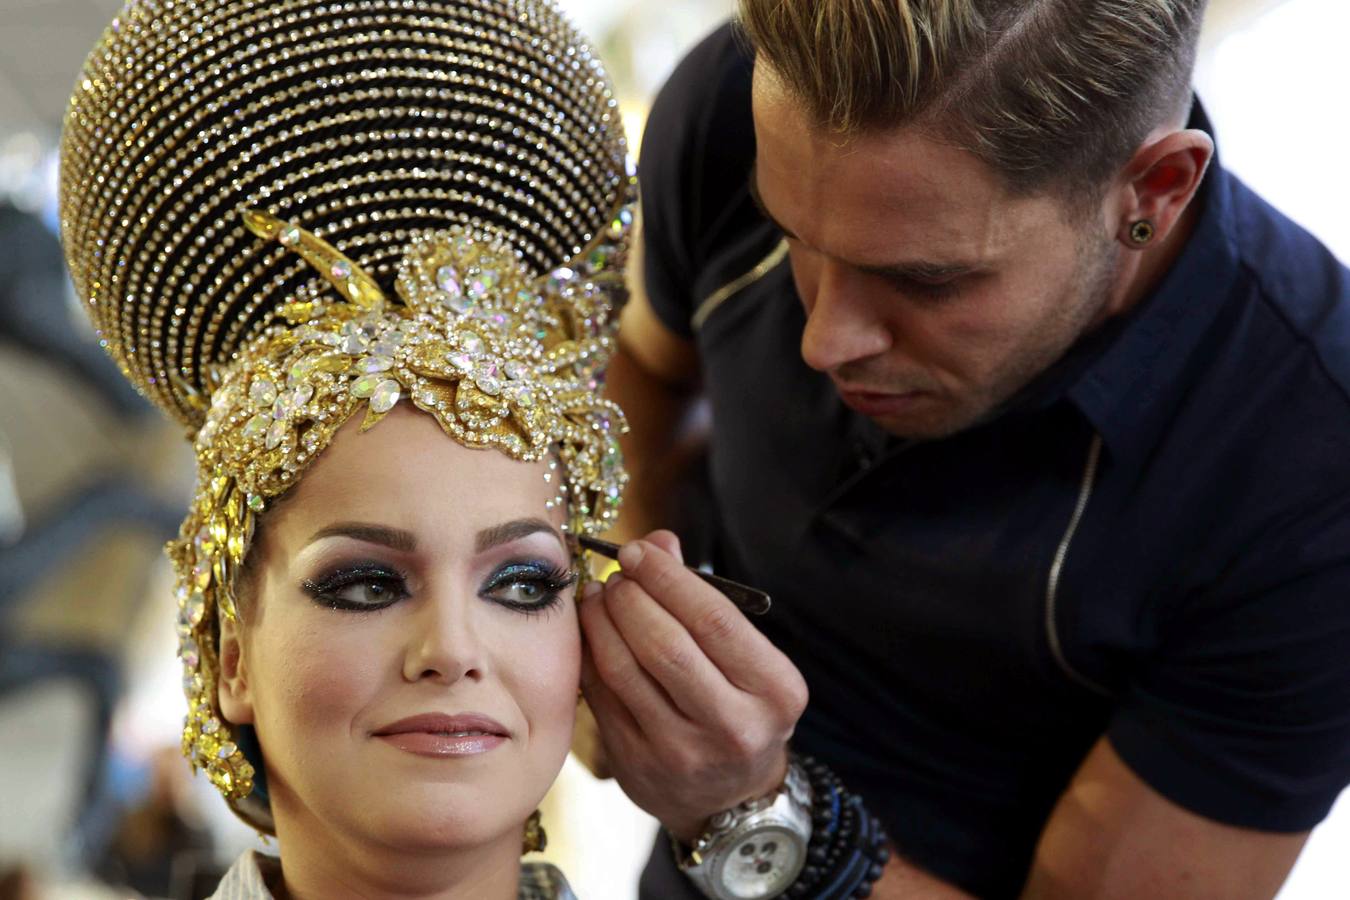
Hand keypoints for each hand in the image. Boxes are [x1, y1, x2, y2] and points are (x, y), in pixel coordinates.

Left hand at [579, 530, 809, 841]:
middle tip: (615, 572)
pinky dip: (590, 655)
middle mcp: (736, 727)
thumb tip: (658, 542)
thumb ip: (704, 597)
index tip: (638, 551)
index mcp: (776, 691)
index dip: (668, 579)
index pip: (715, 620)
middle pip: (667, 646)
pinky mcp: (639, 766)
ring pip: (627, 671)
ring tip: (597, 595)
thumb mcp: (747, 657)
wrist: (730, 797)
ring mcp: (684, 753)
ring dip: (602, 622)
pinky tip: (588, 630)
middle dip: (631, 597)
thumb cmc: (740, 705)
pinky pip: (603, 697)